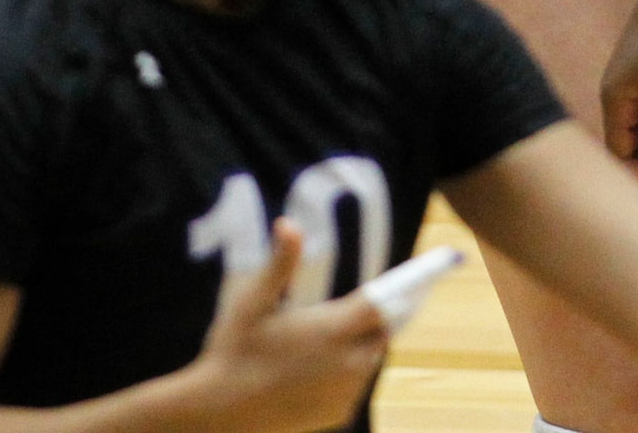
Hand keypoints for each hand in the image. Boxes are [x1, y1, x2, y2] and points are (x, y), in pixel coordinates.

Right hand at [181, 220, 389, 432]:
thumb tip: (288, 223)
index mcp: (332, 330)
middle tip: (359, 309)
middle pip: (382, 333)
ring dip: (362, 347)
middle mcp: (347, 363)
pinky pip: (356, 387)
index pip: (383, 306)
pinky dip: (348, 376)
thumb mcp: (253, 301)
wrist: (220, 411)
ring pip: (371, 361)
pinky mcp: (339, 413)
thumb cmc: (234, 350)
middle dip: (376, 320)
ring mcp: (345, 391)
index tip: (416, 281)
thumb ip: (280, 263)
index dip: (400, 292)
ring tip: (335, 338)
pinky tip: (321, 368)